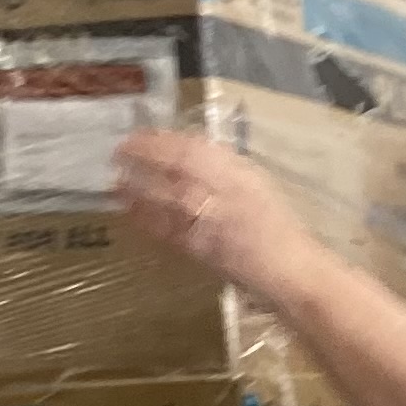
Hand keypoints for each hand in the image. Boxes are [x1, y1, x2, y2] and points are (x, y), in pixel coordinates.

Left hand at [115, 131, 313, 298]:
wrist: (290, 271)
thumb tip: (190, 155)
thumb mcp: (257, 185)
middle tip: (117, 152)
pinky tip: (127, 210)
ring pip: (165, 196)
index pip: (192, 148)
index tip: (140, 134)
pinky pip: (165, 229)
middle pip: (174, 167)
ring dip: (136, 187)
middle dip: (143, 158)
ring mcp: (209, 220)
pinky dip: (144, 218)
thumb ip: (226, 169)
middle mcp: (223, 191)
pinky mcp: (199, 248)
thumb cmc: (279, 228)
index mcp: (240, 173)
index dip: (161, 140)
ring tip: (115, 181)